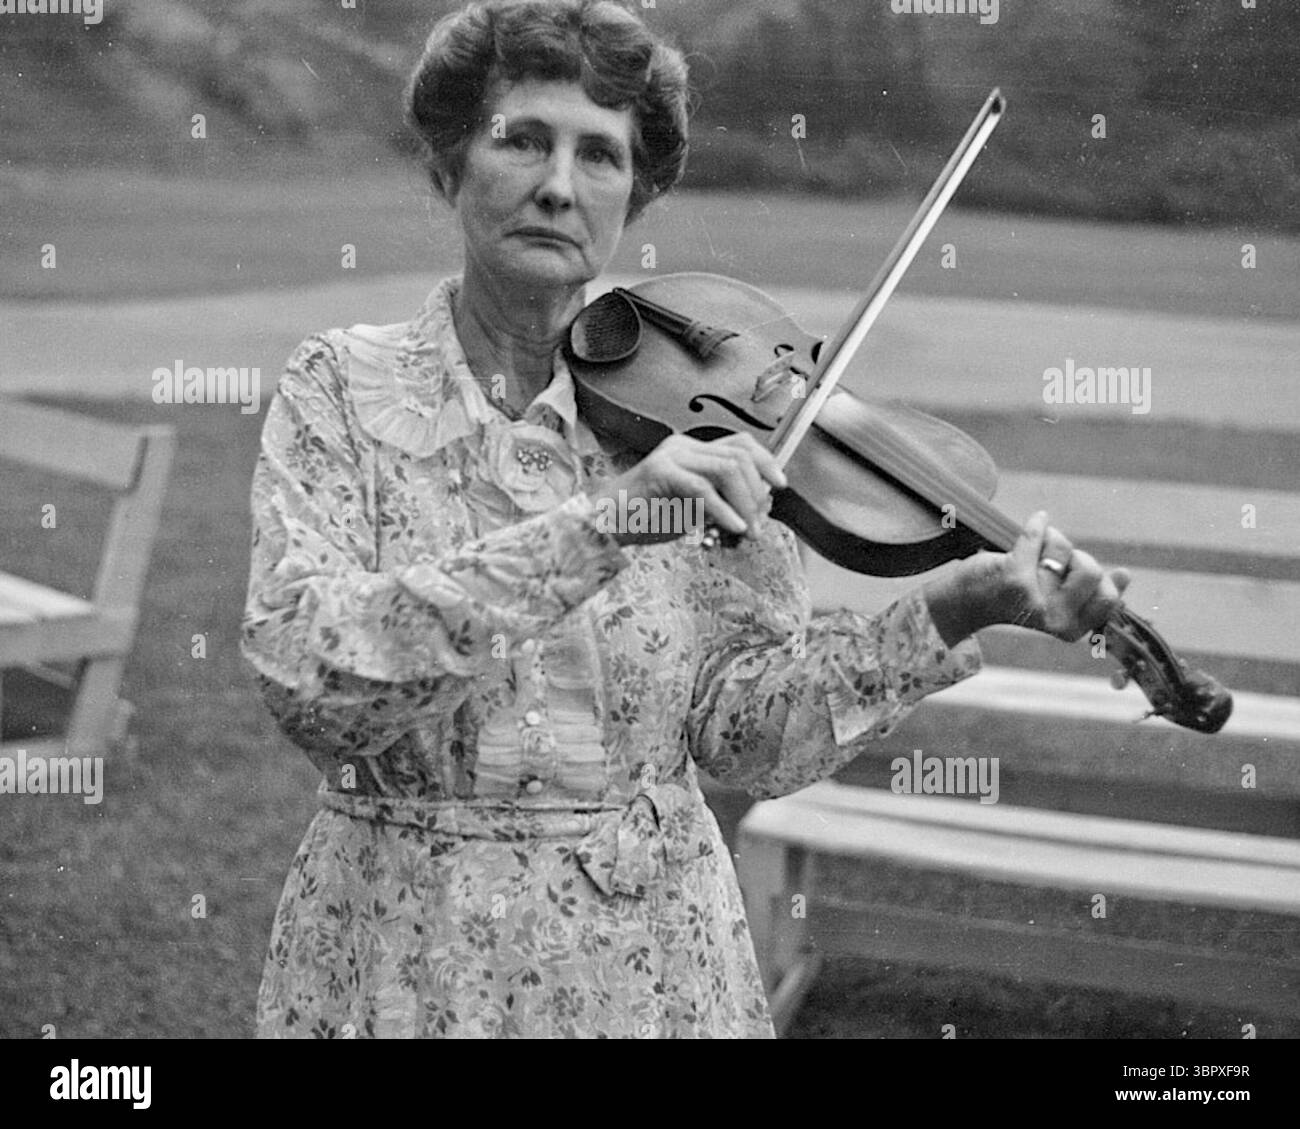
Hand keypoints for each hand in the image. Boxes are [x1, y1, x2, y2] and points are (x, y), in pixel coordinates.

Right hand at [588, 432, 786, 545]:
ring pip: (727, 469)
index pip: (741, 444)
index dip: (766, 461)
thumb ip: (721, 501)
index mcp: (692, 450)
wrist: (604, 524)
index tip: (779, 486)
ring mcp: (672, 457)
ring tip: (749, 530)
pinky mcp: (661, 474)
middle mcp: (684, 447)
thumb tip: (759, 507)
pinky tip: (734, 527)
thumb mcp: (692, 508)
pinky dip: (725, 510)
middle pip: (740, 456)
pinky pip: (703, 489)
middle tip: (759, 522)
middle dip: (758, 491)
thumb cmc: (646, 518)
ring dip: (746, 503)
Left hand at [925, 510, 1130, 644]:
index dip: (1100, 579)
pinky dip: (1037, 524)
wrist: (966, 601)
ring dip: (1049, 544)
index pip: (1109, 598)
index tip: (1074, 576)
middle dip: (1074, 558)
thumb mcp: (1059, 600)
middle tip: (1050, 566)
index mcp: (1071, 629)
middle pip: (1091, 570)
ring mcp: (1036, 598)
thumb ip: (1091, 591)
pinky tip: (1036, 520)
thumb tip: (1125, 576)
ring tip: (1029, 559)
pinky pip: (1038, 535)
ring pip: (1064, 548)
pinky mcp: (1015, 577)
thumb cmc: (1016, 597)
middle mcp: (1055, 619)